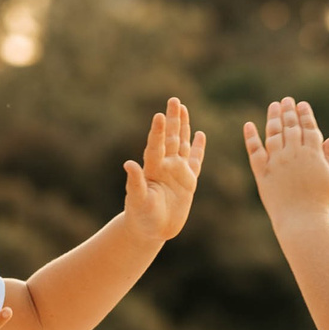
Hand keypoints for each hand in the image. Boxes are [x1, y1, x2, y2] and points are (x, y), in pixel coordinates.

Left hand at [123, 97, 207, 243]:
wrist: (152, 229)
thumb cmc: (141, 216)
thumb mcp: (138, 200)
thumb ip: (135, 182)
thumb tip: (128, 164)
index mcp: (152, 169)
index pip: (156, 146)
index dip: (158, 131)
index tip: (159, 115)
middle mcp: (165, 166)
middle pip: (170, 138)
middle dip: (173, 119)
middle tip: (174, 100)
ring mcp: (177, 172)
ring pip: (182, 144)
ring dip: (183, 126)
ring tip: (183, 108)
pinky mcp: (188, 181)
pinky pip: (195, 160)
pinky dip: (198, 147)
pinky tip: (200, 134)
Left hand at [242, 97, 328, 224]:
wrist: (303, 221)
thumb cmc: (321, 203)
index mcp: (313, 154)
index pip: (308, 128)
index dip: (305, 115)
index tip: (302, 104)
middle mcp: (294, 153)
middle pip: (290, 126)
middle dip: (289, 111)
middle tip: (286, 99)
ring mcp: (277, 162)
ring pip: (273, 133)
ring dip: (273, 117)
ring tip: (273, 106)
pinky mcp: (262, 172)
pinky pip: (255, 150)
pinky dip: (251, 136)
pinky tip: (249, 124)